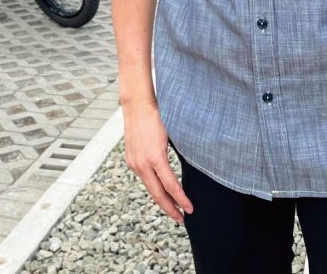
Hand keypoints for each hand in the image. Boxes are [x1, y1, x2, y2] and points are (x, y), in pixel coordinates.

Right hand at [122, 101, 193, 224]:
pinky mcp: (131, 160)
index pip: (171, 186)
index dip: (181, 200)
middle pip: (158, 194)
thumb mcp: (172, 134)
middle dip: (170, 209)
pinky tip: (161, 190)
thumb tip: (195, 164)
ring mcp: (134, 163)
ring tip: (173, 208)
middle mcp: (143, 164)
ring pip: (150, 188)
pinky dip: (153, 187)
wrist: (137, 106)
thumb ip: (180, 152)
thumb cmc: (158, 116)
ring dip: (161, 199)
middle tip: (182, 219)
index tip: (190, 209)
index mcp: (156, 158)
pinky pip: (144, 178)